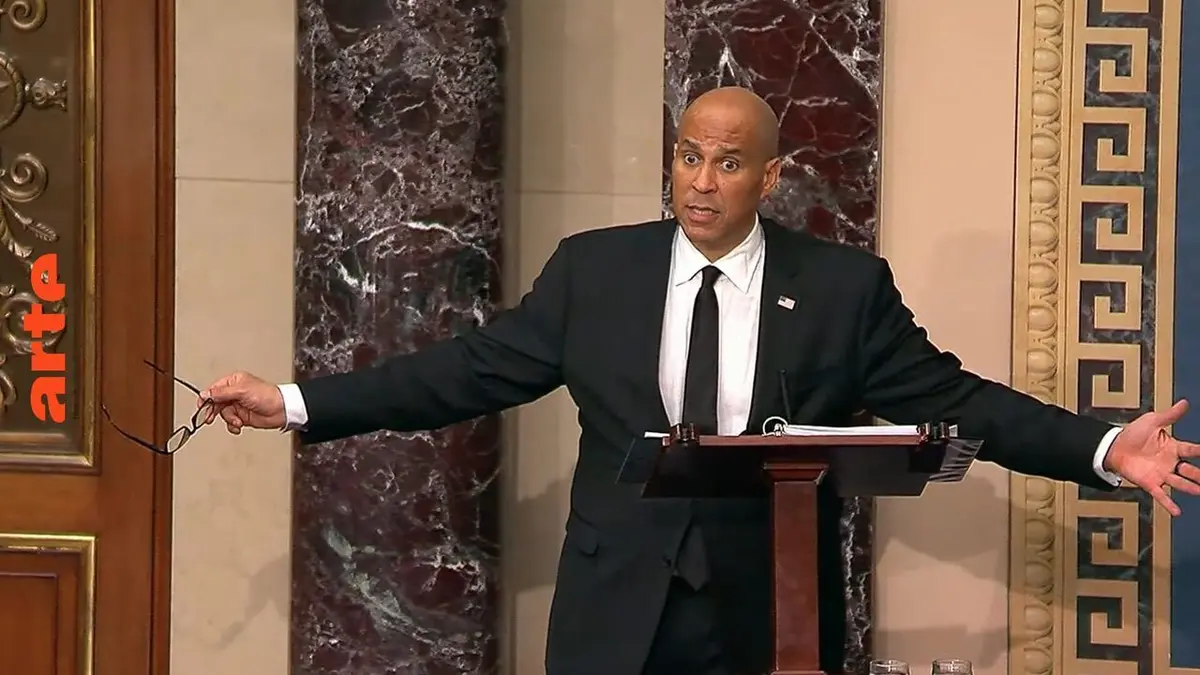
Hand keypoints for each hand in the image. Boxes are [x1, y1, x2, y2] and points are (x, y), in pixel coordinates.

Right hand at [199, 371, 285, 433]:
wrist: (281, 410)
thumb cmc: (268, 396)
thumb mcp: (242, 391)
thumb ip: (221, 393)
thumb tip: (205, 393)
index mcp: (233, 382)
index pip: (214, 389)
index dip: (207, 398)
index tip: (202, 406)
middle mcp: (234, 393)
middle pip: (216, 402)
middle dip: (214, 411)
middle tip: (210, 418)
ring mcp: (238, 405)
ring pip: (223, 413)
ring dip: (229, 419)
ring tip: (237, 420)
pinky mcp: (242, 416)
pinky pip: (230, 422)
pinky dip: (233, 425)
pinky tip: (239, 425)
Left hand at [1104, 399, 1199, 515]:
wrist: (1113, 447)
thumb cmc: (1133, 434)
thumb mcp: (1152, 421)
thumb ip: (1170, 415)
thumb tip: (1185, 402)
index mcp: (1173, 447)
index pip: (1193, 450)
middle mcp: (1170, 463)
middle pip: (1190, 470)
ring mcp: (1161, 474)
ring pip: (1180, 483)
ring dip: (1190, 488)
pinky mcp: (1149, 483)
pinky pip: (1161, 495)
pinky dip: (1168, 504)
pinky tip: (1177, 512)